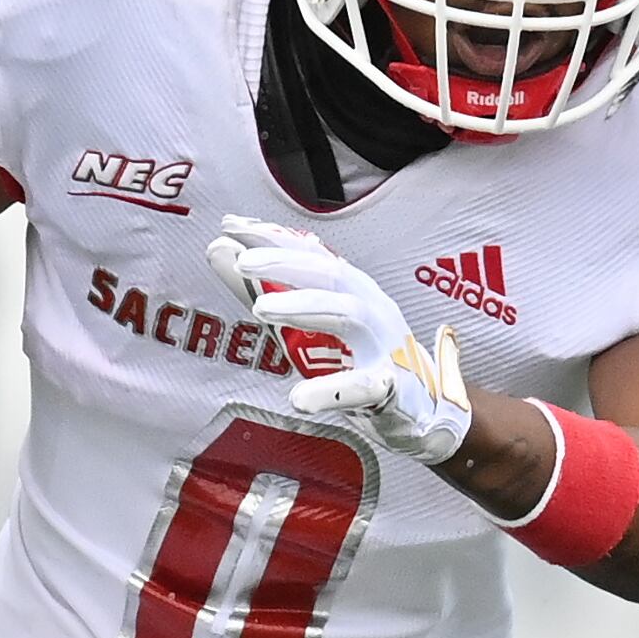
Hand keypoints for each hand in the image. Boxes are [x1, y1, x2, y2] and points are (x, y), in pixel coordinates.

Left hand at [208, 218, 473, 460]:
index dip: (273, 236)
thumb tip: (217, 249)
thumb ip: (262, 289)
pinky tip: (300, 398)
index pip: (311, 253)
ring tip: (260, 308)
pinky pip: (365, 386)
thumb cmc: (361, 362)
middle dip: (285, 262)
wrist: (421, 414)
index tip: (231, 224)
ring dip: (304, 306)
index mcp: (352, 290)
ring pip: (348, 313)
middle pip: (330, 273)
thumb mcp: (309, 325)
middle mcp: (371, 308)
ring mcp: (386, 345)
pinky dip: (333, 391)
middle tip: (242, 261)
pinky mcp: (394, 388)